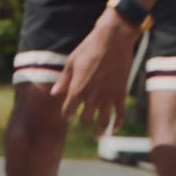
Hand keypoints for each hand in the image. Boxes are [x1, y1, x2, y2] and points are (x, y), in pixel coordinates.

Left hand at [51, 10, 139, 133]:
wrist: (114, 39)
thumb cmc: (90, 48)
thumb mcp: (72, 62)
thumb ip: (64, 81)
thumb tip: (54, 94)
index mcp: (77, 90)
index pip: (68, 111)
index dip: (67, 116)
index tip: (67, 117)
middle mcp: (92, 98)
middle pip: (85, 119)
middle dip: (82, 120)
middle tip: (82, 120)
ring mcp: (108, 97)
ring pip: (103, 122)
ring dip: (99, 131)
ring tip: (97, 135)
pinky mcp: (121, 94)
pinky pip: (120, 115)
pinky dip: (117, 125)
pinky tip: (114, 129)